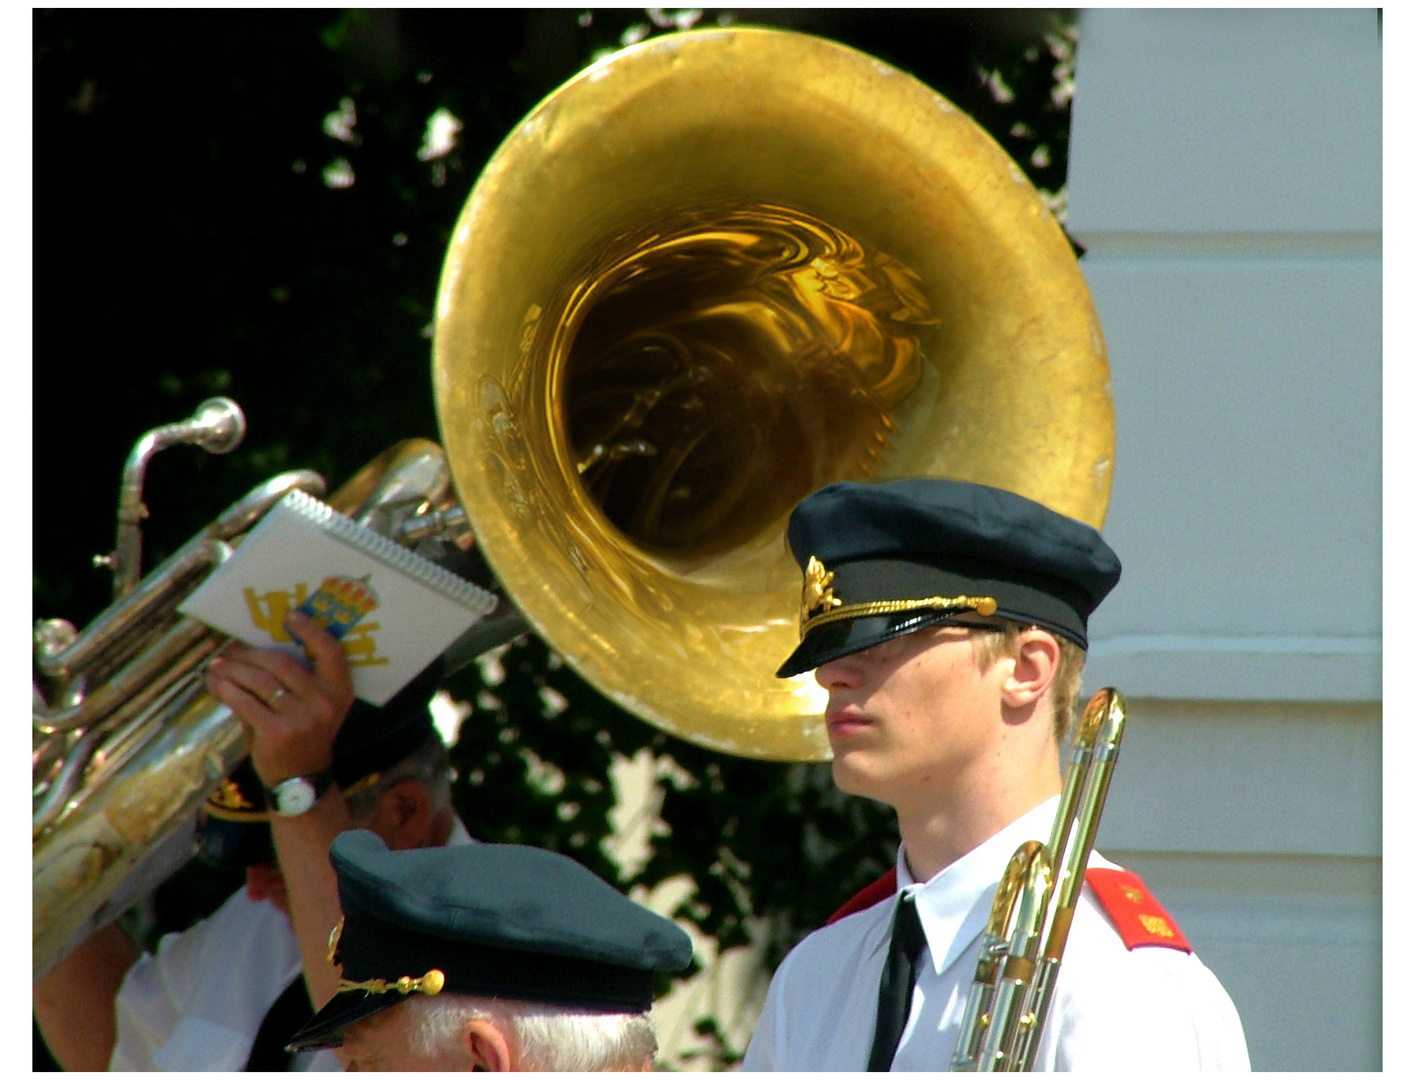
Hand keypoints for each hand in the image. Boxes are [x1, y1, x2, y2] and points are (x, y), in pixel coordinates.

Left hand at [205, 611, 355, 786]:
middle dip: (250, 654)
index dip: (311, 631)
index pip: (330, 652)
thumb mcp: (315, 707)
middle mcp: (324, 702)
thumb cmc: (304, 735)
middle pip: (282, 663)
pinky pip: (246, 702)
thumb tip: (257, 649)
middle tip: (230, 650)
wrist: (301, 779)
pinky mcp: (277, 732)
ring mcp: (302, 718)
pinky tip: (216, 684)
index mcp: (340, 691)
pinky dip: (227, 690)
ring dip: (233, 670)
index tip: (291, 617)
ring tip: (217, 665)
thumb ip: (296, 682)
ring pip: (260, 681)